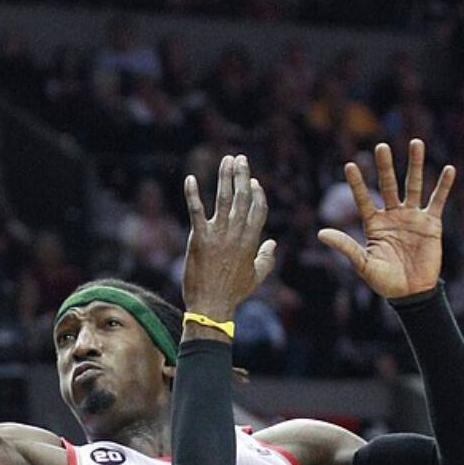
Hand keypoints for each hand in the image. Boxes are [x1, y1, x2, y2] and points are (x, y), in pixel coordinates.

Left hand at [182, 154, 277, 322]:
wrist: (211, 306)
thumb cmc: (234, 293)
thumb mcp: (257, 276)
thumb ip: (267, 258)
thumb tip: (272, 242)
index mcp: (251, 240)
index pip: (258, 208)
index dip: (257, 193)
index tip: (254, 181)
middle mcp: (237, 233)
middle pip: (243, 196)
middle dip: (242, 175)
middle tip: (240, 158)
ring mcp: (218, 234)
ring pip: (224, 198)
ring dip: (225, 176)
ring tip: (226, 160)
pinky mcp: (199, 238)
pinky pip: (196, 211)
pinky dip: (192, 194)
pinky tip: (190, 179)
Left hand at [318, 140, 454, 300]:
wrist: (411, 293)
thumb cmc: (385, 281)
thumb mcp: (362, 264)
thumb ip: (345, 246)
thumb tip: (320, 233)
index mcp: (375, 225)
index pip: (364, 199)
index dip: (357, 183)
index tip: (349, 165)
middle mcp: (393, 216)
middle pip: (389, 185)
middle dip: (385, 167)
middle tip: (381, 146)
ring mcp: (412, 217)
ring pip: (414, 186)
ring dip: (415, 165)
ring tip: (416, 142)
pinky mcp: (431, 224)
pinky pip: (437, 201)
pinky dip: (443, 186)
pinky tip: (448, 169)